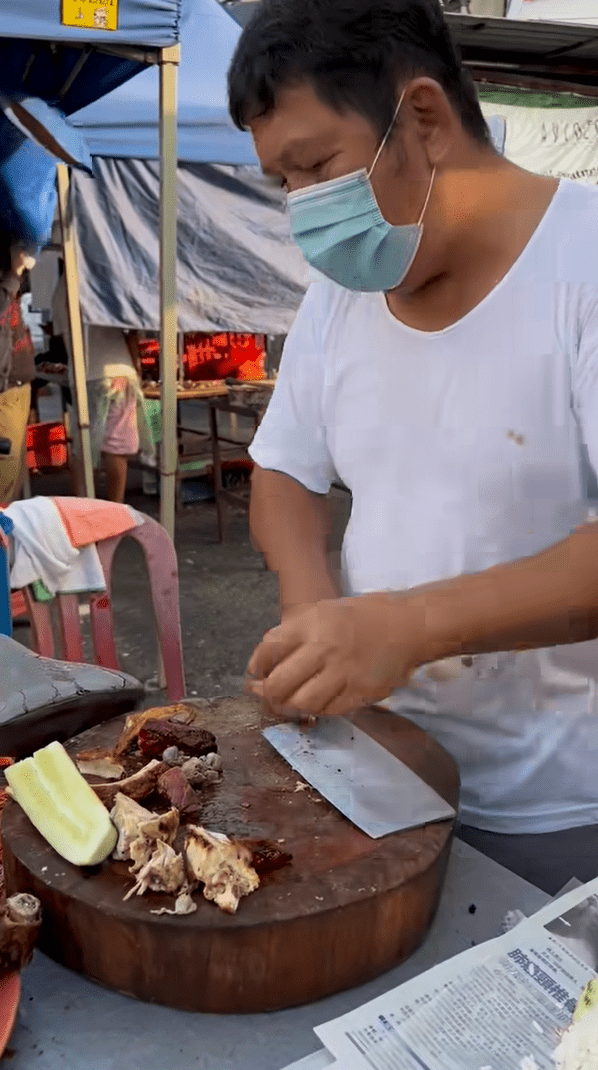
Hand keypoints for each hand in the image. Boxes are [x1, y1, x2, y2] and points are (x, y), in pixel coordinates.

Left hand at [246, 594, 420, 720]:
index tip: (255, 673)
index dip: (256, 666)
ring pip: (302, 702)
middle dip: (266, 694)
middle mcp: (324, 647)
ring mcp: (344, 672)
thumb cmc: (365, 616)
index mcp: (312, 623)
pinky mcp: (361, 692)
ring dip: (290, 707)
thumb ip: (295, 631)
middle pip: (279, 683)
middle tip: (265, 695)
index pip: (269, 649)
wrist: (410, 626)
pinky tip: (316, 703)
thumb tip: (266, 656)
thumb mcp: (324, 610)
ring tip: (288, 704)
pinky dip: (317, 710)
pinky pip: (329, 710)